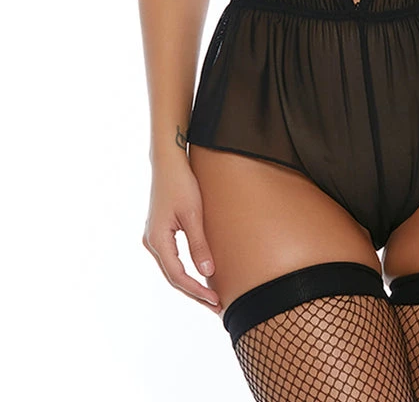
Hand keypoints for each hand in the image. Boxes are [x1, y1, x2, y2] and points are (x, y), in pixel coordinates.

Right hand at [142, 157, 222, 314]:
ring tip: (211, 297)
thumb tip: (208, 274)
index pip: (178, 276)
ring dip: (190, 283)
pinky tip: (200, 276)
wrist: (168, 163)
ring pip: (172, 269)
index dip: (197, 291)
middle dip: (195, 293)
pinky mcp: (159, 232)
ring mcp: (153, 238)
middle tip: (217, 306)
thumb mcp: (193, 214)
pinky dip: (185, 271)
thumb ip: (199, 245)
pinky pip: (172, 259)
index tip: (216, 301)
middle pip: (173, 277)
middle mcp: (151, 242)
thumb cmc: (182, 184)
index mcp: (157, 240)